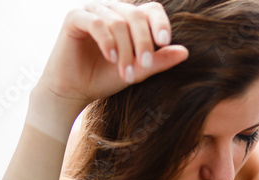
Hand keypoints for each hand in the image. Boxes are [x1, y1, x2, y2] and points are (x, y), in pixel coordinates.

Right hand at [36, 0, 188, 114]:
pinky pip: (97, 23)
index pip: (150, 10)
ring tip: (125, 72)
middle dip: (143, 42)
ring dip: (125, 49)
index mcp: (128, 18)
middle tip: (145, 65)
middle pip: (136, 15)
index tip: (165, 42)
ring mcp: (93, 11)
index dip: (160, 23)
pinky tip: (111, 58)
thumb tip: (185, 52)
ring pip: (118, 22)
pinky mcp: (75, 18)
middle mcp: (111, 10)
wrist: (73, 91)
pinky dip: (107, 41)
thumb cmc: (103, 80)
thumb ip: (158, 61)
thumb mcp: (136, 71)